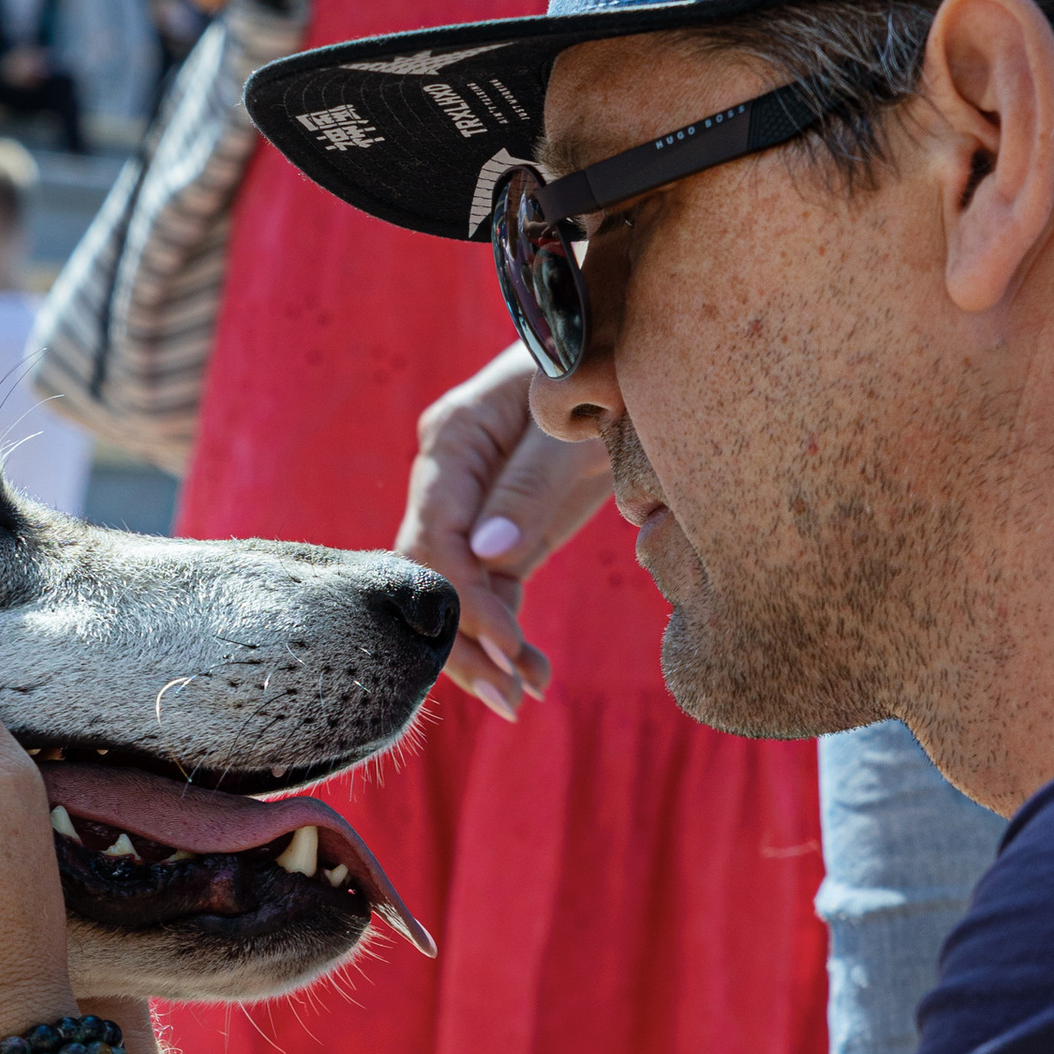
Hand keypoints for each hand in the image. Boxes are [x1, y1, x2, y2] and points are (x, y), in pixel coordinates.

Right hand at [396, 347, 611, 718]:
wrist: (626, 356)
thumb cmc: (601, 374)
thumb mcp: (574, 428)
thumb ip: (529, 485)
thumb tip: (488, 552)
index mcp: (452, 439)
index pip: (433, 536)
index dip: (462, 599)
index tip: (507, 645)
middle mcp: (447, 475)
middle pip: (427, 573)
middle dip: (460, 639)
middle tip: (505, 697)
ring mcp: (469, 504)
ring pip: (453, 591)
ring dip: (481, 648)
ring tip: (521, 697)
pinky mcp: (500, 528)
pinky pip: (487, 589)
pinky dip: (504, 633)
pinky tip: (532, 675)